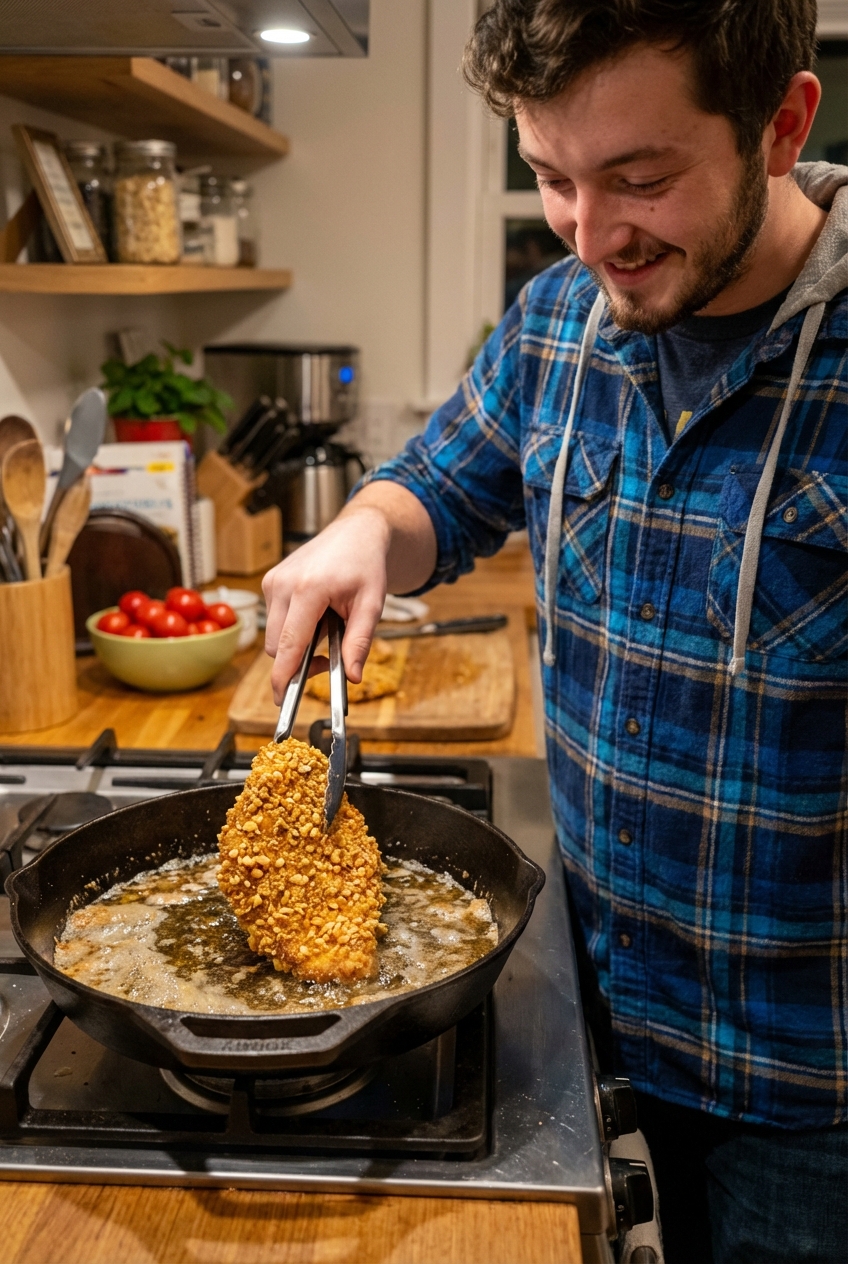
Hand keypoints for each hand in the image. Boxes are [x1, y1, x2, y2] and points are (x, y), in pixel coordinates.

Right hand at [262, 505, 389, 704]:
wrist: (356, 533)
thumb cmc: (366, 565)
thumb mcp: (372, 605)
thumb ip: (360, 643)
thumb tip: (353, 677)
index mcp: (309, 589)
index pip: (289, 645)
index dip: (284, 676)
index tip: (282, 699)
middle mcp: (284, 584)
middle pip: (278, 646)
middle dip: (299, 660)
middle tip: (329, 656)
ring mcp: (273, 581)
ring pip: (275, 636)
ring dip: (296, 642)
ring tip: (327, 624)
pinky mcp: (269, 581)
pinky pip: (275, 620)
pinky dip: (293, 626)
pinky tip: (315, 612)